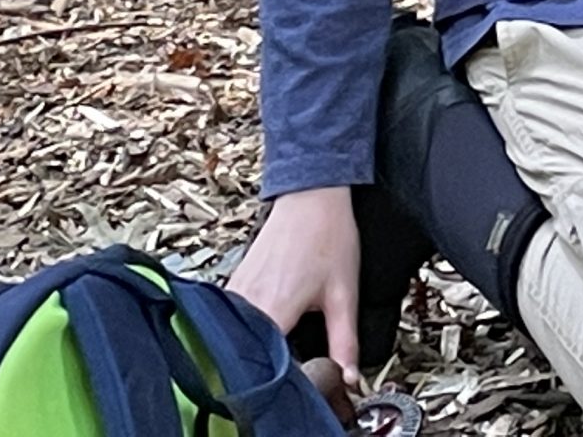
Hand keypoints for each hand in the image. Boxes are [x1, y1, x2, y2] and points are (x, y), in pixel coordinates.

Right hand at [230, 186, 363, 387]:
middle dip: (269, 370)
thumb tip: (349, 377)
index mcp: (274, 310)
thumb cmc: (328, 236)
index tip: (299, 386)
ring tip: (282, 350)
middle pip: (248, 355)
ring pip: (239, 338)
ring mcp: (235, 293)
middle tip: (292, 370)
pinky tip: (267, 330)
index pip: (266, 367)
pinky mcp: (233, 284)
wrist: (311, 196)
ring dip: (257, 349)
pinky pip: (234, 319)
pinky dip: (248, 330)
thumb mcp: (344, 293)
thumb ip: (345, 341)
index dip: (282, 382)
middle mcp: (247, 303)